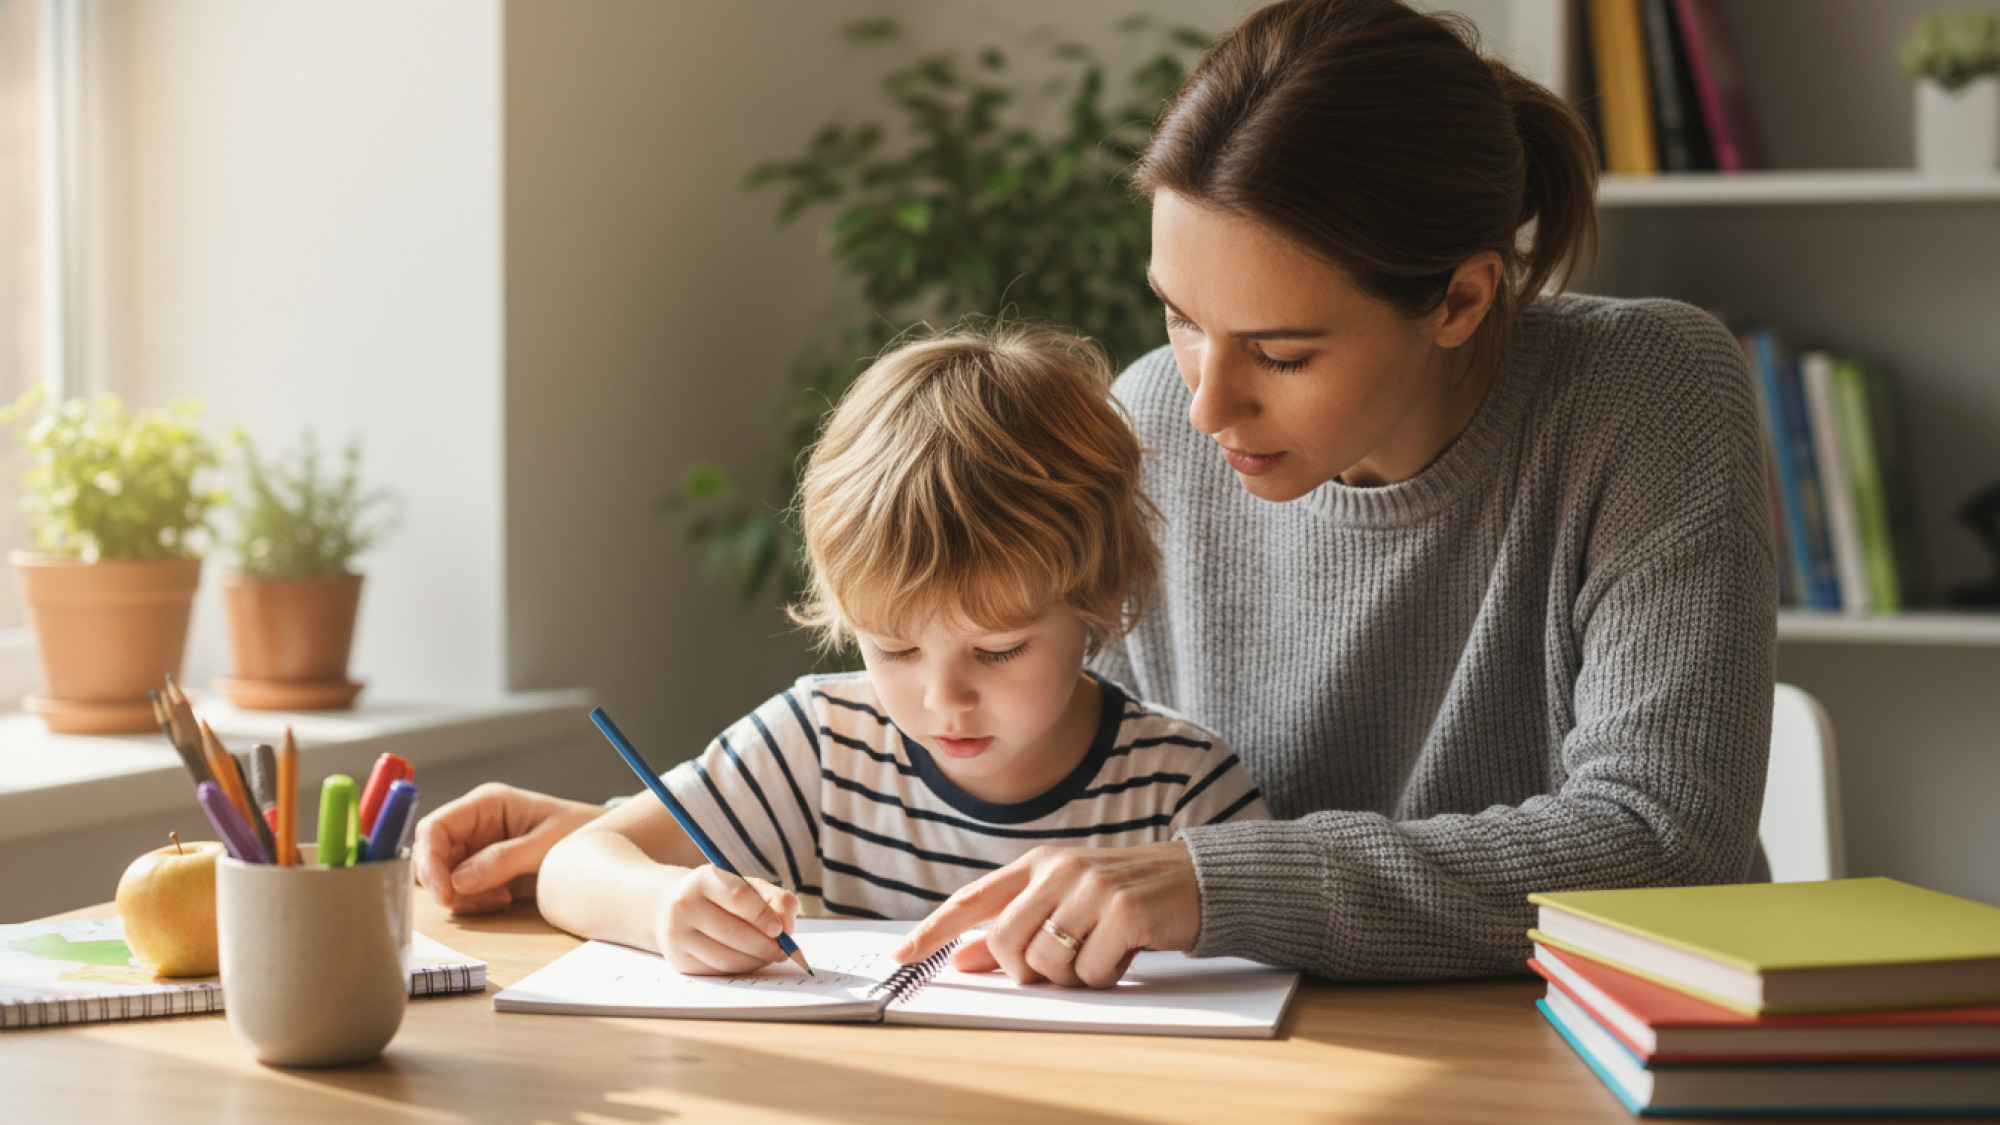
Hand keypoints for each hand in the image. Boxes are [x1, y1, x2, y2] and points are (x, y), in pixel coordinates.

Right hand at [414, 783, 607, 913]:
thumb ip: (503, 861)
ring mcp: (477, 848)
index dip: (429, 860)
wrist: (603, 848)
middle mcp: (475, 824)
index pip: (435, 827)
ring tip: (502, 896)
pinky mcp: (484, 870)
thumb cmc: (579, 833)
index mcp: (487, 804)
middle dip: (443, 883)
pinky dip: (475, 902)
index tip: (444, 894)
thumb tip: (458, 881)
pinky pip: (461, 891)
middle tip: (470, 903)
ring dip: (464, 896)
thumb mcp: (546, 846)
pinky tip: (505, 898)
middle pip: (431, 854)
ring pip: (443, 876)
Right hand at [657, 868, 801, 975]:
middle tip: (783, 950)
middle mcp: (685, 906)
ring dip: (755, 961)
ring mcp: (678, 935)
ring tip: (771, 956)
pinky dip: (740, 969)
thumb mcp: (747, 886)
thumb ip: (776, 899)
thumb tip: (787, 926)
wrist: (670, 907)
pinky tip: (751, 961)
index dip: (763, 916)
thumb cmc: (719, 896)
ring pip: (726, 957)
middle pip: (733, 933)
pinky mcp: (679, 960)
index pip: (739, 898)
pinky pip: (717, 971)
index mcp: (704, 880)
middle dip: (765, 945)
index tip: (781, 930)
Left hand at [892, 841, 1201, 987]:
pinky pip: (1091, 970)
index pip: (973, 899)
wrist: (1195, 880)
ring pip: (1047, 961)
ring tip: (1097, 953)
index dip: (933, 929)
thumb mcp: (1065, 904)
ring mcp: (1092, 887)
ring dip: (1071, 975)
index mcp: (1038, 864)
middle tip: (1060, 965)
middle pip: (1007, 943)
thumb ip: (1013, 928)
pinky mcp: (1124, 910)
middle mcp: (1060, 870)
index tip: (903, 956)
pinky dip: (1105, 975)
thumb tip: (962, 958)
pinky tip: (1123, 952)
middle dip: (1027, 970)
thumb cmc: (1124, 896)